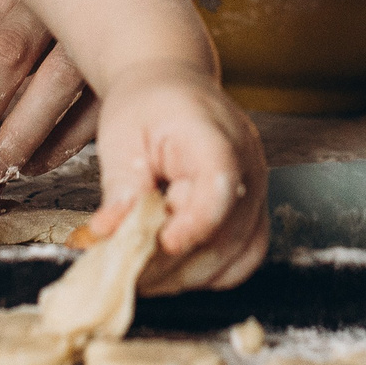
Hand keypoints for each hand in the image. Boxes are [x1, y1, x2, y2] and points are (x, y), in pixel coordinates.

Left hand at [88, 61, 266, 293]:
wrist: (174, 89)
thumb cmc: (148, 106)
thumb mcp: (121, 134)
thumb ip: (120, 184)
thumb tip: (110, 231)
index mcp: (213, 135)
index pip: (219, 183)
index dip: (195, 222)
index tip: (163, 243)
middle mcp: (247, 167)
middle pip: (223, 233)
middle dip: (168, 262)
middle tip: (120, 268)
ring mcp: (255, 194)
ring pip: (234, 257)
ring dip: (182, 276)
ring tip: (136, 272)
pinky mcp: (252, 216)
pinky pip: (240, 261)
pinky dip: (204, 275)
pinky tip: (168, 270)